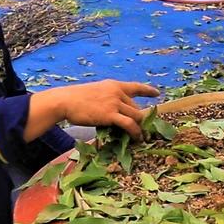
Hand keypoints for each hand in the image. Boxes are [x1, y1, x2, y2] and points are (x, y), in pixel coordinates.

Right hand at [27, 79, 159, 141]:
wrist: (66, 100)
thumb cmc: (76, 98)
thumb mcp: (96, 93)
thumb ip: (107, 99)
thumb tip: (116, 113)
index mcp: (114, 85)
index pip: (136, 86)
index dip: (148, 90)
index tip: (157, 93)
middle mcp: (118, 92)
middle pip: (136, 107)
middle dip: (139, 119)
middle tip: (140, 130)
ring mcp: (115, 103)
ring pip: (136, 116)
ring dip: (139, 128)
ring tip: (140, 137)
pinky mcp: (111, 115)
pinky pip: (130, 125)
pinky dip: (135, 132)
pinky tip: (136, 138)